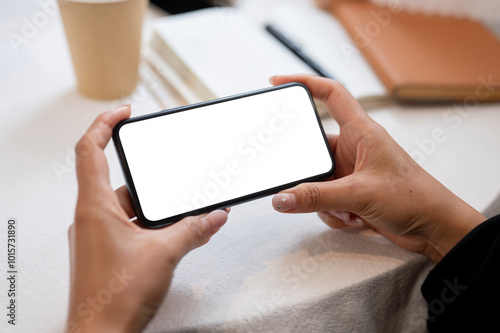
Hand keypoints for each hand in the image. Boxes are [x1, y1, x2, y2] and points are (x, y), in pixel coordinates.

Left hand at [67, 105, 227, 332]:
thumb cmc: (115, 299)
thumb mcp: (164, 254)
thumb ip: (194, 230)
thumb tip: (215, 216)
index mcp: (95, 207)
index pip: (88, 150)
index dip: (104, 124)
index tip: (123, 113)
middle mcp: (92, 218)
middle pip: (116, 180)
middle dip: (147, 177)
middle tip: (169, 175)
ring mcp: (98, 236)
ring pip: (126, 207)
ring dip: (152, 208)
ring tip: (179, 213)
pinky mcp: (106, 252)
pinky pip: (128, 226)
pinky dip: (149, 225)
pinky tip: (171, 235)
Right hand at [270, 74, 484, 262]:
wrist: (435, 229)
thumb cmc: (414, 198)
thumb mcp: (360, 194)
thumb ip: (316, 196)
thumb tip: (281, 198)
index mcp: (361, 132)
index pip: (331, 94)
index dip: (305, 82)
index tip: (278, 82)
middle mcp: (353, 149)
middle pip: (313, 150)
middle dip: (309, 174)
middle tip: (306, 185)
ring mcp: (351, 173)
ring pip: (316, 181)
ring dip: (325, 201)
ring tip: (349, 210)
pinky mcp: (351, 194)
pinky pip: (325, 201)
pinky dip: (334, 213)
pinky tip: (356, 219)